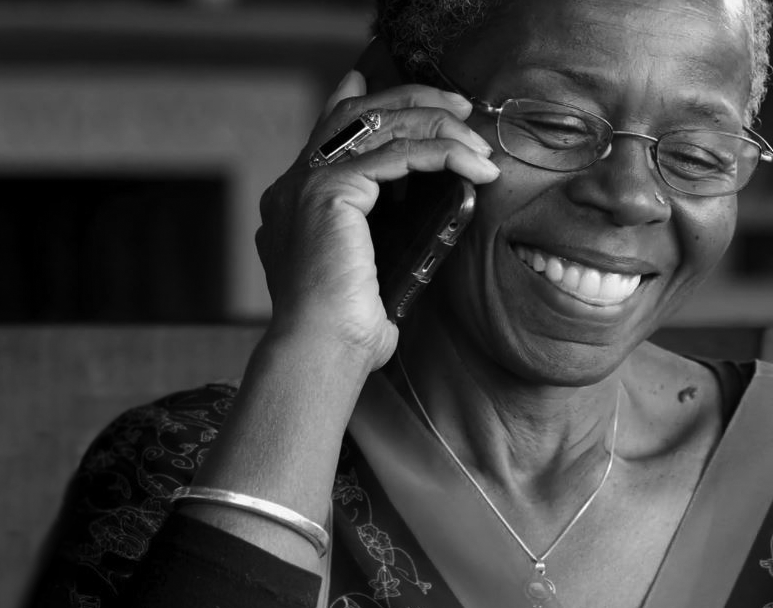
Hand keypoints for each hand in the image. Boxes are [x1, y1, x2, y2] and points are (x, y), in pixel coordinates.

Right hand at [256, 70, 499, 370]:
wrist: (322, 350)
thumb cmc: (348, 330)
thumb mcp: (372, 270)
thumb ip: (385, 235)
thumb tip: (430, 215)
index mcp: (295, 202)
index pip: (328, 133)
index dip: (358, 100)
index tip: (399, 90)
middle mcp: (293, 185)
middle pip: (354, 114)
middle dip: (411, 100)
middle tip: (459, 106)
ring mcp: (307, 184)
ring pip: (378, 126)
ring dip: (437, 126)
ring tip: (479, 144)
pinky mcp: (329, 191)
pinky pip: (397, 154)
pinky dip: (441, 153)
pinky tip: (472, 164)